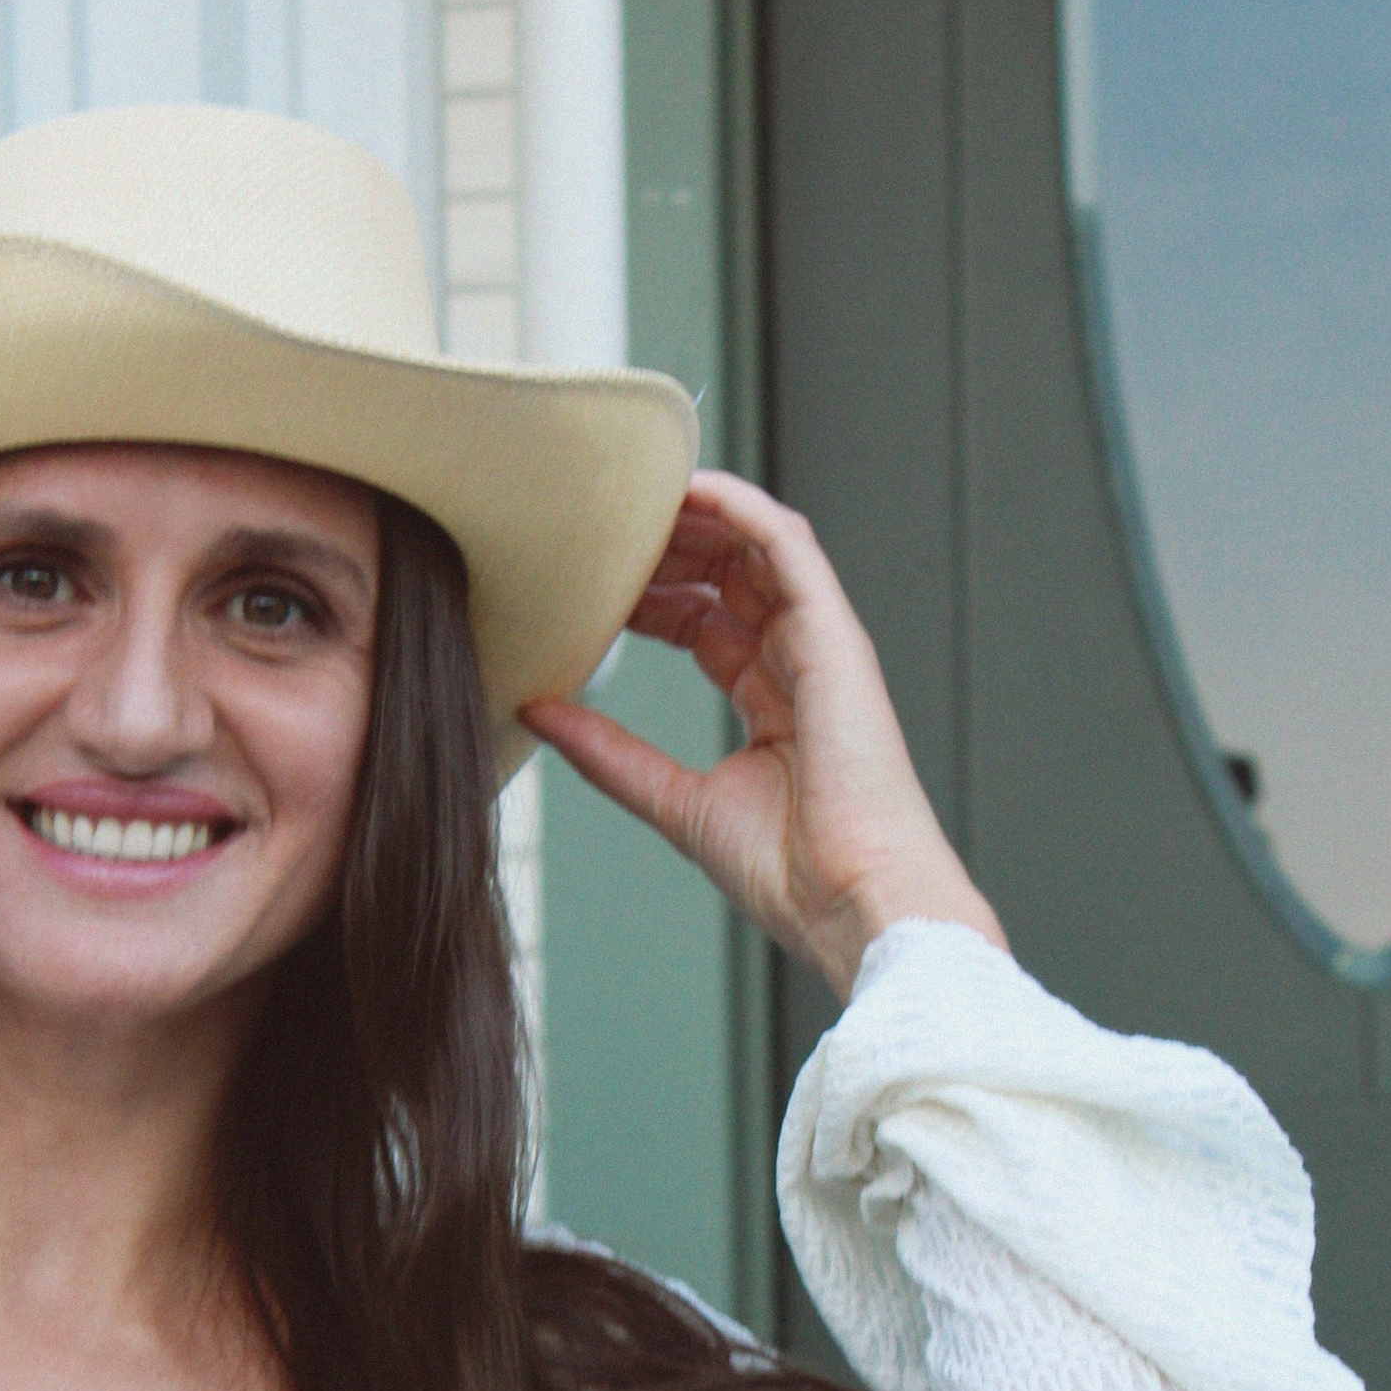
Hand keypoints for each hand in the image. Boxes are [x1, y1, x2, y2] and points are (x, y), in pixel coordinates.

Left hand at [522, 468, 1004, 1004]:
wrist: (853, 902)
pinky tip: (692, 489)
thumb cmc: (790, 874)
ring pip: (756, 548)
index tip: (591, 589)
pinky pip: (788, 546)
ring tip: (636, 498)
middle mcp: (800, 667)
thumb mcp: (674, 802)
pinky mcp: (835, 636)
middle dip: (668, 548)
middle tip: (603, 535)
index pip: (706, 623)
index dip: (650, 596)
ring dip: (698, 517)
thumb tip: (538, 710)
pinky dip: (741, 509)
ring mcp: (822, 647)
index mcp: (772, 706)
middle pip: (729, 577)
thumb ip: (608, 753)